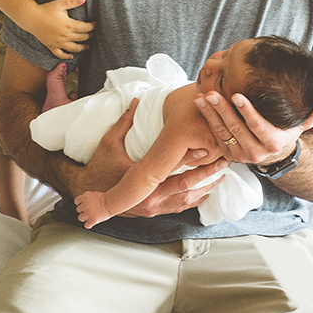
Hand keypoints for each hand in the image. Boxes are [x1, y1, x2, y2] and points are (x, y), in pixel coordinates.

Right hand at [26, 0, 95, 59]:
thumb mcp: (60, 3)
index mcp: (69, 25)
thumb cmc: (45, 9)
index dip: (92, 26)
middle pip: (82, 38)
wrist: (31, 18)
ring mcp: (58, 42)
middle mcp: (65, 36)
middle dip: (89, 35)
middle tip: (93, 33)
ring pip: (74, 48)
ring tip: (87, 46)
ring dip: (82, 48)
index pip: (85, 28)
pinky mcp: (51, 46)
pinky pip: (60, 54)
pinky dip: (66, 56)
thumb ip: (72, 1)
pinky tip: (71, 56)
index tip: (95, 24)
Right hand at [71, 99, 228, 218]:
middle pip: (188, 190)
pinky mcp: (155, 211)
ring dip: (206, 188)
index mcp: (143, 187)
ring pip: (188, 202)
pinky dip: (196, 198)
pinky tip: (208, 188)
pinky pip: (181, 207)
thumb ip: (124, 122)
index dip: (197, 163)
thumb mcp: (109, 143)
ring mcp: (154, 209)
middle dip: (208, 176)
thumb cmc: (98, 168)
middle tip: (225, 162)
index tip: (213, 150)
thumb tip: (137, 100)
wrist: (87, 195)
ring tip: (222, 174)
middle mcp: (152, 202)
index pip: (176, 175)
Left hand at [75, 191, 113, 228]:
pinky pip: (86, 225)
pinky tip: (92, 223)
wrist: (111, 203)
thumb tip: (85, 202)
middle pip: (78, 210)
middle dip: (83, 211)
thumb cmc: (106, 198)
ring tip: (90, 217)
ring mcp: (88, 213)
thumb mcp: (94, 194)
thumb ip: (88, 198)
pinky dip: (89, 225)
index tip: (83, 205)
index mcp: (85, 197)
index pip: (76, 201)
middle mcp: (85, 205)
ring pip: (80, 218)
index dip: (80, 204)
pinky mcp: (92, 220)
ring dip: (85, 218)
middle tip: (90, 211)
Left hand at [194, 90, 312, 166]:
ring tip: (201, 97)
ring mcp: (240, 155)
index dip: (247, 111)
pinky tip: (200, 106)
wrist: (275, 156)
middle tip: (212, 93)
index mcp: (273, 142)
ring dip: (210, 115)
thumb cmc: (286, 133)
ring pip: (222, 133)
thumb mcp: (301, 125)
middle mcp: (256, 152)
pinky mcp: (228, 155)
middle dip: (222, 110)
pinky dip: (206, 121)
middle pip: (236, 129)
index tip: (237, 95)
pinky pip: (215, 137)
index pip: (257, 126)